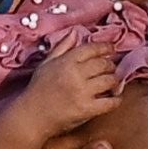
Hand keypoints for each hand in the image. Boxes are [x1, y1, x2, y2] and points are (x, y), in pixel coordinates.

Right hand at [13, 40, 132, 135]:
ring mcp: (82, 92)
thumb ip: (62, 46)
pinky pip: (110, 102)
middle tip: (111, 68)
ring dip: (114, 81)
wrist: (31, 116)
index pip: (92, 49)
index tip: (111, 48)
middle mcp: (75, 74)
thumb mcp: (46, 63)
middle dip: (110, 65)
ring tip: (112, 83)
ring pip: (110, 81)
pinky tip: (114, 98)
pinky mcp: (87, 109)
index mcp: (66, 61)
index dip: (105, 47)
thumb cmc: (37, 89)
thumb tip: (75, 32)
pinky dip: (116, 100)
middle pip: (104, 64)